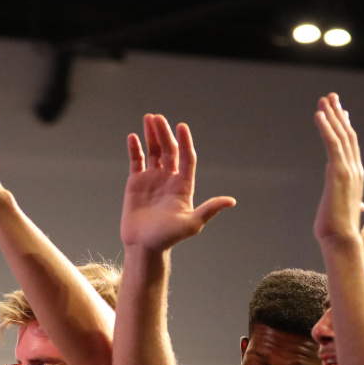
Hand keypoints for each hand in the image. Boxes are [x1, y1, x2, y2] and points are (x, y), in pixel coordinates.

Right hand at [119, 113, 234, 252]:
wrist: (144, 247)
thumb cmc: (169, 238)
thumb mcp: (192, 224)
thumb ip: (209, 209)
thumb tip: (231, 201)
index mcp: (183, 185)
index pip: (187, 157)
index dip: (185, 142)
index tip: (182, 126)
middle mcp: (169, 179)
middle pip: (169, 150)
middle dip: (164, 134)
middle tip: (158, 118)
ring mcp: (152, 179)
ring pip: (154, 152)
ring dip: (152, 135)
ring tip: (149, 118)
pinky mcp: (136, 183)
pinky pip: (136, 161)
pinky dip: (135, 149)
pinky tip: (133, 137)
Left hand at [313, 93, 363, 247]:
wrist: (341, 240)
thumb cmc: (339, 230)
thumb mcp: (346, 211)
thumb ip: (353, 203)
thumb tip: (360, 206)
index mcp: (355, 176)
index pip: (350, 146)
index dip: (345, 127)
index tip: (341, 112)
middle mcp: (355, 169)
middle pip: (347, 135)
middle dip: (339, 114)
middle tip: (331, 97)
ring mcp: (348, 170)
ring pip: (341, 135)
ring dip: (332, 115)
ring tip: (324, 100)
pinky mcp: (338, 173)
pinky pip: (332, 144)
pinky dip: (326, 127)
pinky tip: (318, 115)